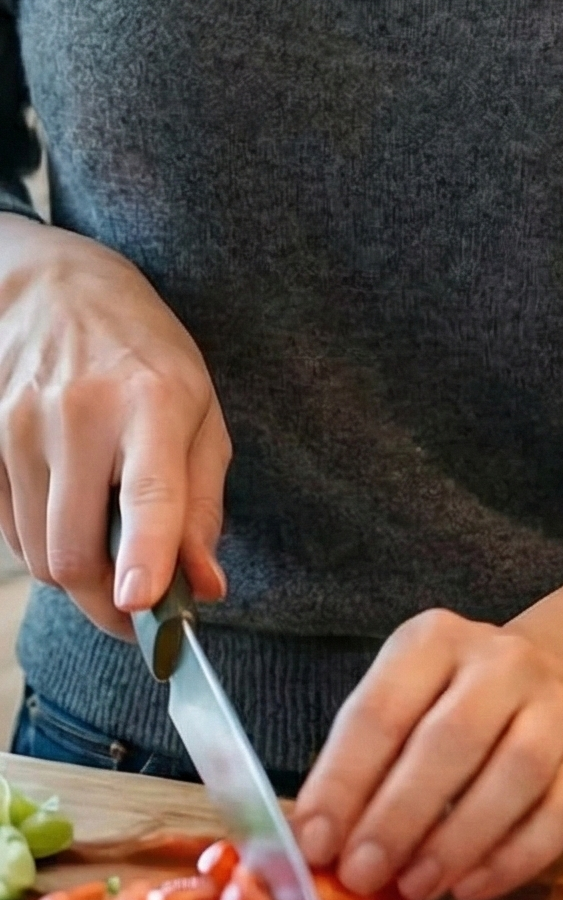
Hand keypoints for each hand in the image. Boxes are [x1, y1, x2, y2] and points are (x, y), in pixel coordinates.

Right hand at [0, 218, 230, 636]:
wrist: (57, 290)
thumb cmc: (146, 357)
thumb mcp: (201, 412)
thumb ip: (203, 505)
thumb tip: (206, 586)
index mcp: (154, 403)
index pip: (148, 491)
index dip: (145, 554)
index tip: (141, 602)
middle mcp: (81, 415)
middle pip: (75, 552)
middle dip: (106, 601)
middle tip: (139, 609)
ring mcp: (22, 427)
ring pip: (39, 555)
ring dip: (76, 571)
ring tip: (109, 536)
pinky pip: (10, 532)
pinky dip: (43, 542)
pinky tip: (69, 506)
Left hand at [290, 611, 562, 899]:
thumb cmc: (457, 706)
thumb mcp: (405, 705)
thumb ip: (362, 767)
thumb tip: (314, 847)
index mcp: (437, 641)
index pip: (382, 709)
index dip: (344, 780)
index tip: (315, 844)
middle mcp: (504, 662)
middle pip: (452, 737)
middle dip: (399, 814)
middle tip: (360, 875)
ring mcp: (558, 706)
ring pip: (517, 770)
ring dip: (458, 839)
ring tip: (414, 888)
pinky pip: (561, 812)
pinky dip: (514, 858)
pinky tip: (470, 888)